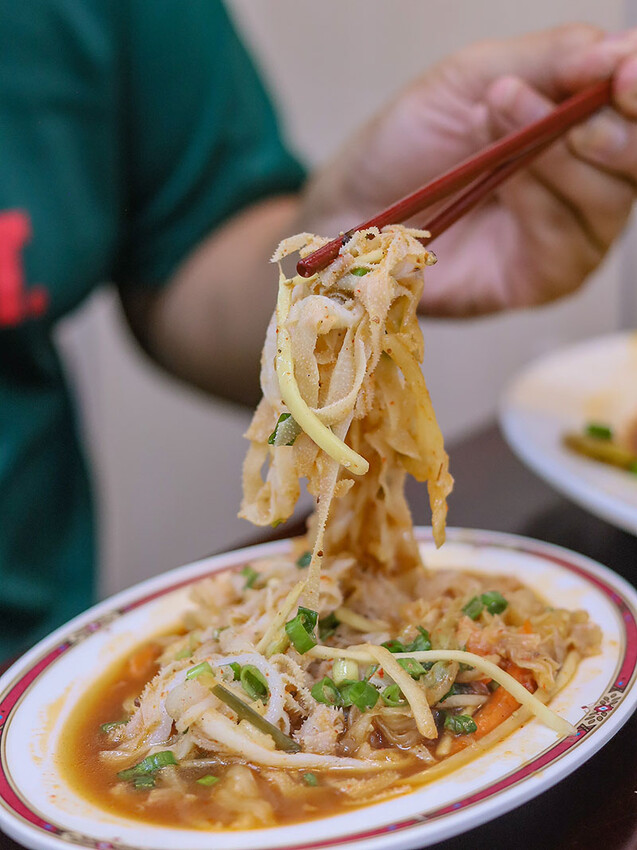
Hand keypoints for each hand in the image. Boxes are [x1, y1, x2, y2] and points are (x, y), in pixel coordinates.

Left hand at [302, 25, 636, 315]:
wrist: (350, 208)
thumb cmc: (407, 142)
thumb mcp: (474, 78)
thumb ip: (552, 60)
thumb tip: (626, 49)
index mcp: (574, 126)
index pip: (633, 111)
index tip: (624, 73)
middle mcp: (583, 182)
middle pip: (635, 161)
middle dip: (610, 126)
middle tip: (572, 101)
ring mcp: (567, 235)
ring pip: (609, 200)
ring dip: (562, 155)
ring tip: (500, 115)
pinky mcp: (542, 279)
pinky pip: (569, 242)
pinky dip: (543, 202)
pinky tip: (507, 178)